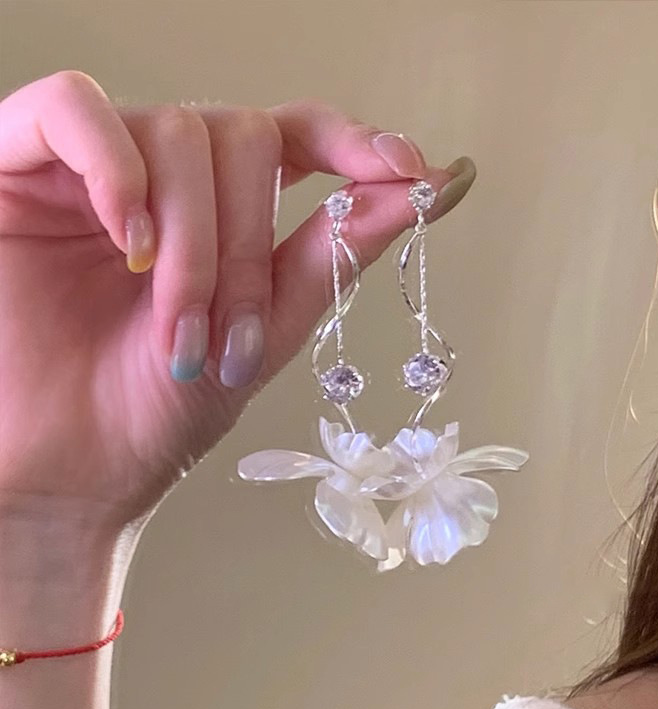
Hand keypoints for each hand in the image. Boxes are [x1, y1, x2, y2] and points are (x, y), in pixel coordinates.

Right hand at [0, 71, 474, 530]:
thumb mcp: (272, 326)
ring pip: (177, 133)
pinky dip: (115, 169)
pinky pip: (73, 109)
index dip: (351, 139)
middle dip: (249, 244)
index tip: (405, 169)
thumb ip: (342, 246)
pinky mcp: (20, 166)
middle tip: (229, 337)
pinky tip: (132, 242)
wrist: (74, 471)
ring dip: (195, 243)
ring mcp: (96, 168)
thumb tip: (436, 182)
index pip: (296, 132)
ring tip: (177, 331)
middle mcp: (165, 177)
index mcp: (226, 209)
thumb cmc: (164, 406)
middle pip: (243, 137)